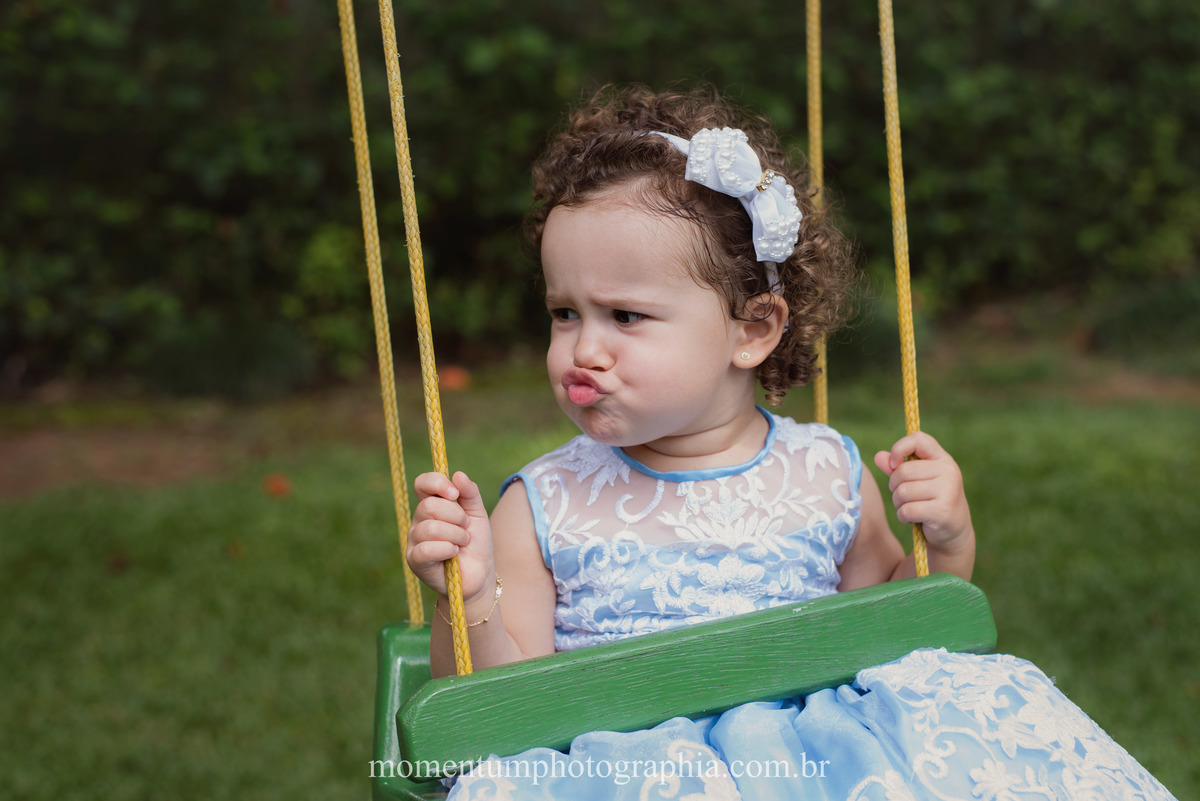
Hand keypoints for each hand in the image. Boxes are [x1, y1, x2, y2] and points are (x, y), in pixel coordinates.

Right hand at [406, 471, 495, 607]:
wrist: (479, 574)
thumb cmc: (476, 543)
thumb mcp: (478, 513)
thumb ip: (470, 493)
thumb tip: (457, 475)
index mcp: (432, 505)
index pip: (422, 483)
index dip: (438, 483)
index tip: (455, 494)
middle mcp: (419, 520)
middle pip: (429, 505)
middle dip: (456, 516)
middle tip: (466, 528)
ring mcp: (414, 540)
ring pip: (430, 528)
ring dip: (456, 535)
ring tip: (463, 543)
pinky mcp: (414, 560)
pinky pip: (426, 549)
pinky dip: (447, 549)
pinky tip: (453, 553)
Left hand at [873, 432, 973, 558]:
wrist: (954, 530)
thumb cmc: (930, 500)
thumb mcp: (917, 480)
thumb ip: (897, 467)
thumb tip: (879, 456)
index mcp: (942, 458)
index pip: (918, 439)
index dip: (899, 449)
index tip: (894, 465)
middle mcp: (948, 471)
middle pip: (902, 472)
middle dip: (894, 487)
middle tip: (903, 497)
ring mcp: (948, 491)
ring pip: (903, 492)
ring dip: (898, 503)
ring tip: (909, 507)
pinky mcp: (942, 511)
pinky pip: (907, 510)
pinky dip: (903, 517)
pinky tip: (912, 519)